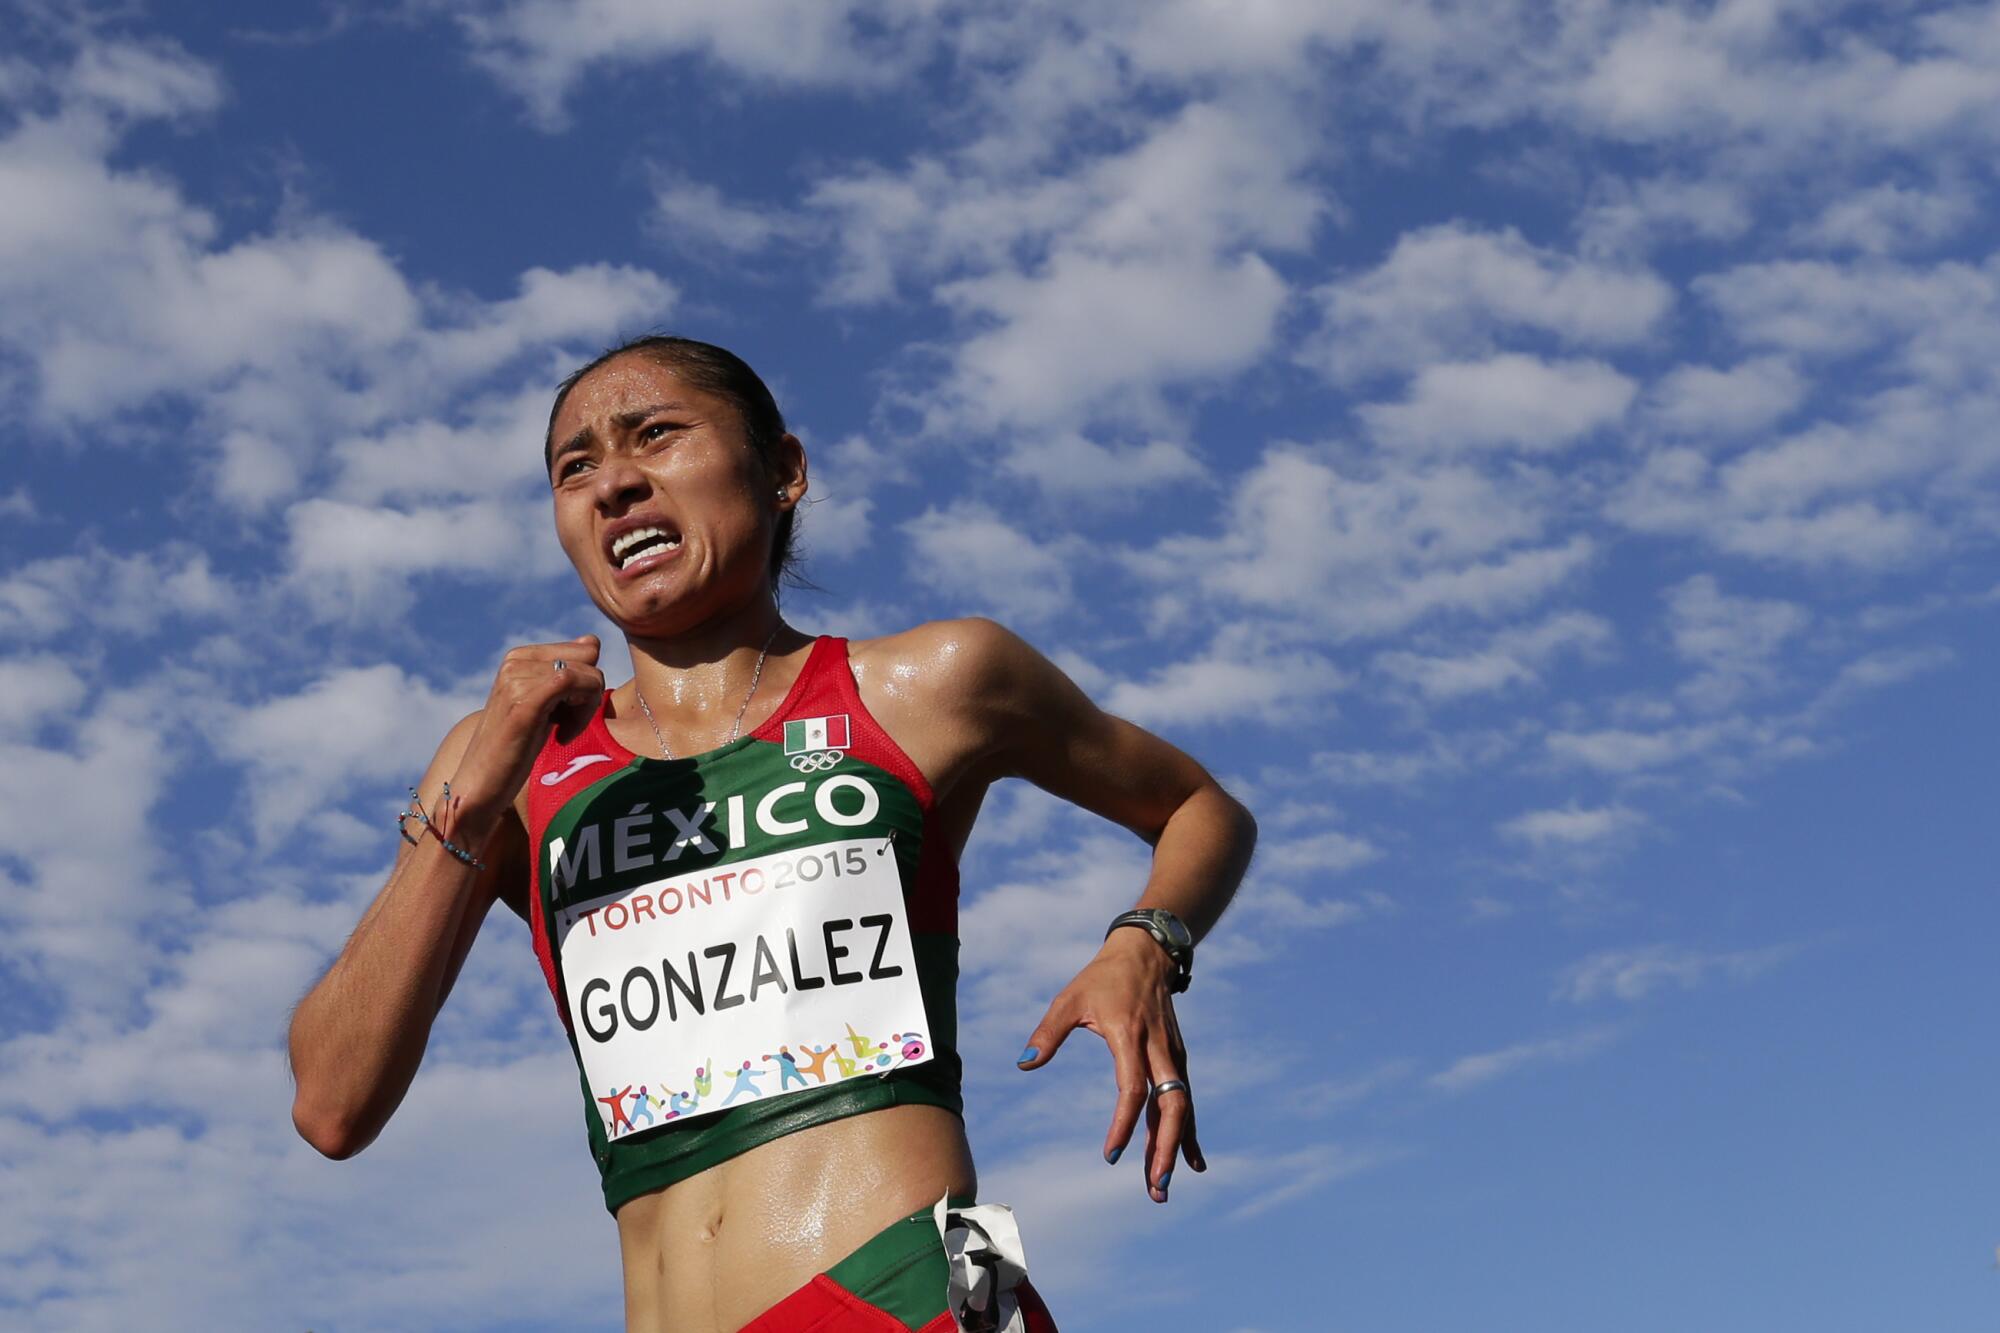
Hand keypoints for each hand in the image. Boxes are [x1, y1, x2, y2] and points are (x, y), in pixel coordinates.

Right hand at [444, 635, 605, 842]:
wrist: (478, 785)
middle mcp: (515, 661)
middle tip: (567, 724)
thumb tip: (592, 640)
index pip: (586, 649)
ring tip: (560, 732)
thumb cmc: (513, 749)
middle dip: (590, 693)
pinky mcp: (523, 701)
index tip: (570, 711)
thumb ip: (566, 672)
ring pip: (588, 674)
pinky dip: (580, 714)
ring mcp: (516, 679)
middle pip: (590, 660)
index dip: (589, 681)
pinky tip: (561, 736)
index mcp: (519, 656)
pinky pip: (574, 683)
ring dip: (585, 710)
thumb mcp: (544, 704)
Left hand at [1015, 927, 1205, 1202]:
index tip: (1111, 1155)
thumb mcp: (1069, 999)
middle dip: (1164, 1147)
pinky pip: (1185, 1100)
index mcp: (1129, 1035)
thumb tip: (1024, 1064)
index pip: (1132, 1087)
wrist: (1146, 953)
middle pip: (1170, 1104)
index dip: (1124, 1123)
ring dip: (1175, 1148)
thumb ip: (1048, 1033)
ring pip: (1181, 1107)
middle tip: (1154, 1186)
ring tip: (1162, 1186)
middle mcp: (1158, 1048)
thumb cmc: (1102, 978)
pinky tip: (1192, 1163)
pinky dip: (1188, 1132)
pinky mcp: (1178, 1059)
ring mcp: (1173, 1054)